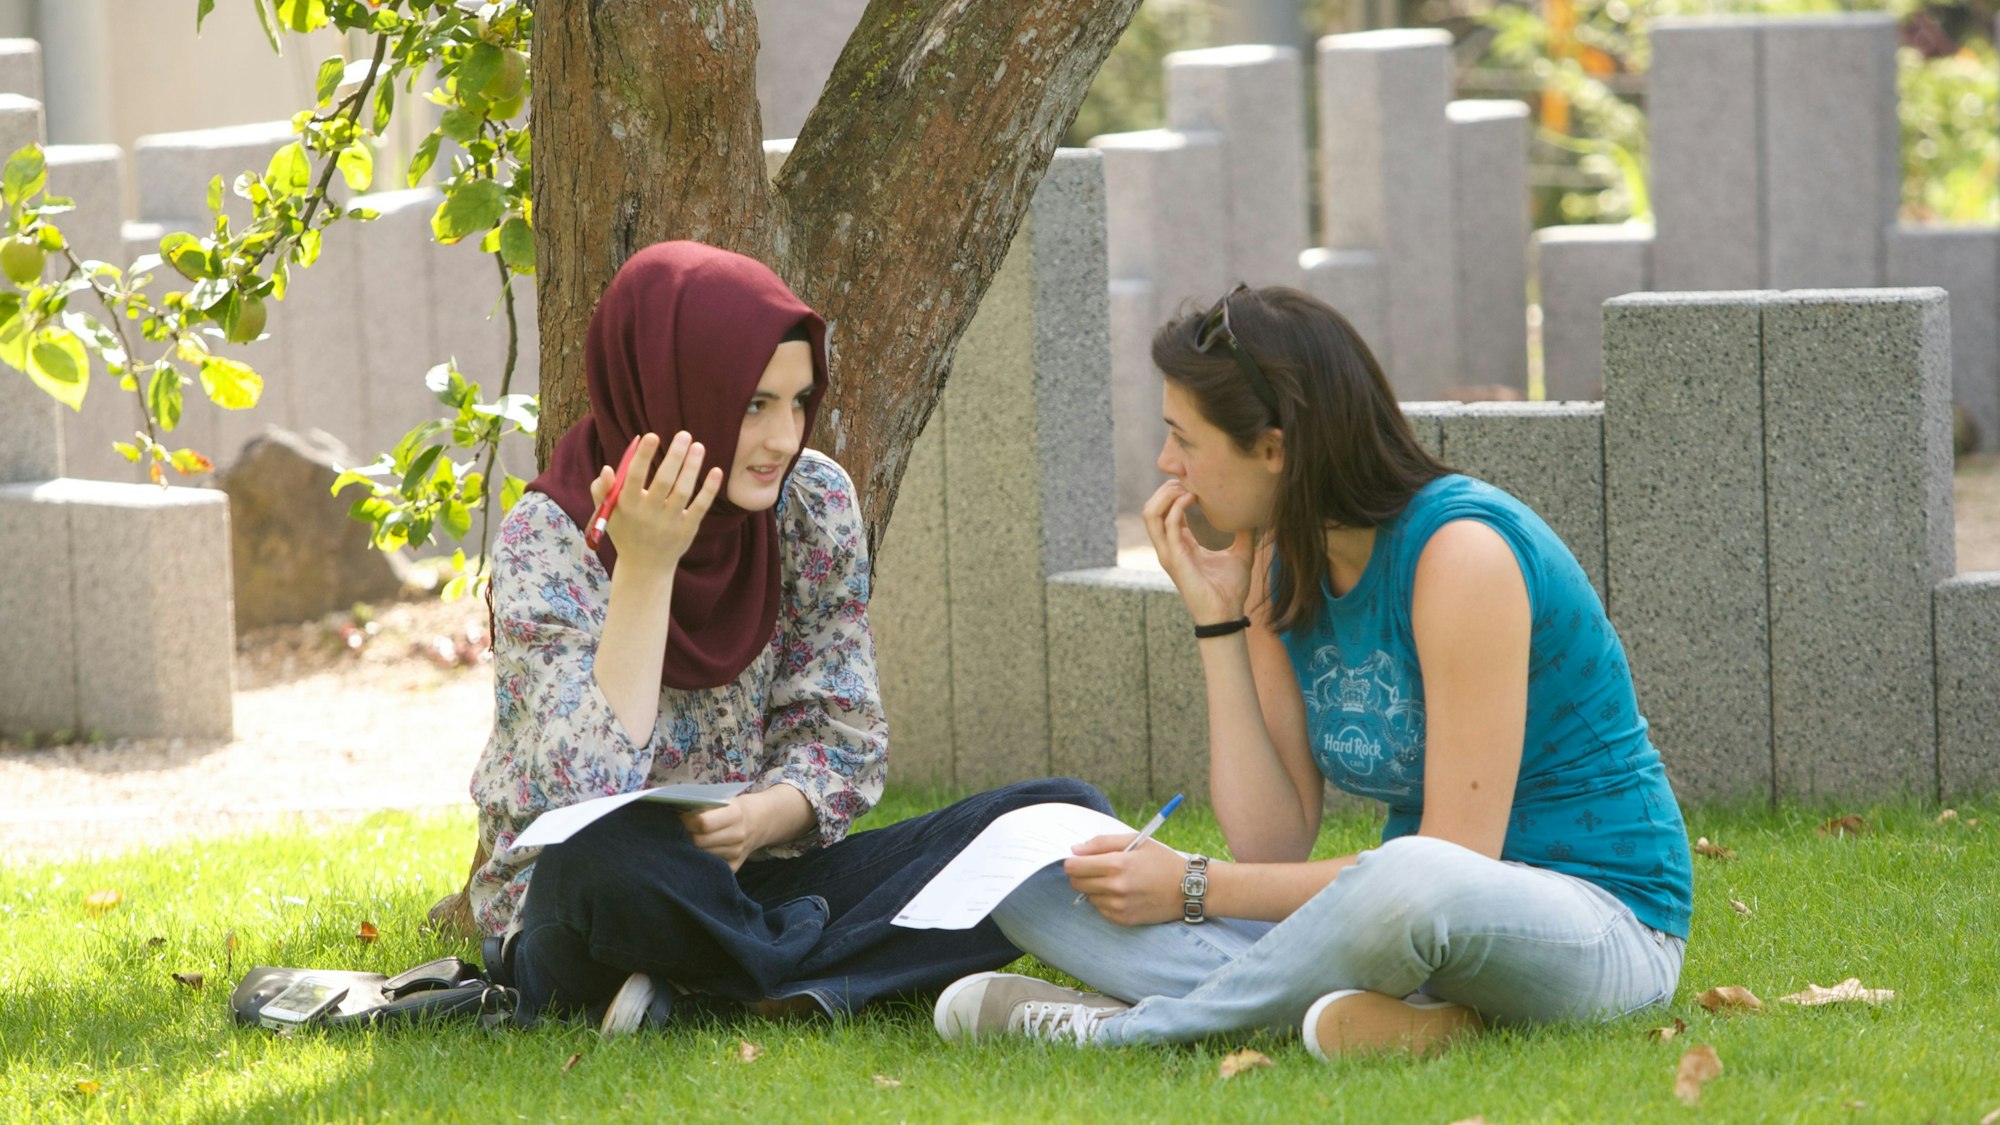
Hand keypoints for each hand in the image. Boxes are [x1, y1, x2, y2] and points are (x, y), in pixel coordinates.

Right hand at [590, 431, 722, 571]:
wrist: (644, 567)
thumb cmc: (624, 531)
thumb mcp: (606, 513)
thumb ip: (600, 490)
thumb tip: (608, 468)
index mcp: (626, 506)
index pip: (634, 477)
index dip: (642, 457)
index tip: (651, 435)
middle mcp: (648, 514)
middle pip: (663, 482)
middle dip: (674, 457)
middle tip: (684, 434)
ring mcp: (669, 523)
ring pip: (683, 492)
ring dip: (691, 468)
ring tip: (698, 446)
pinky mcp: (687, 530)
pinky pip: (700, 507)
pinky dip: (709, 490)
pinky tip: (716, 471)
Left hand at [681, 798, 756, 871]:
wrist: (760, 822)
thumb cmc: (734, 809)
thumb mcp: (724, 801)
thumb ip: (704, 807)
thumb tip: (675, 814)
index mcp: (735, 814)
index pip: (703, 823)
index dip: (688, 821)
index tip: (682, 818)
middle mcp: (738, 836)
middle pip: (699, 842)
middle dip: (687, 835)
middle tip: (682, 830)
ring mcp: (736, 854)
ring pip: (702, 856)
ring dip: (692, 848)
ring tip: (691, 839)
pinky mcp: (734, 867)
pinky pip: (709, 866)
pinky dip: (701, 858)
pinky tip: (700, 850)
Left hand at [1063, 833, 1185, 925]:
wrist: (1188, 889)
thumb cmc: (1161, 861)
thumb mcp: (1135, 841)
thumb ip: (1102, 842)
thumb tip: (1075, 849)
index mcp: (1117, 865)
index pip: (1074, 866)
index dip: (1073, 860)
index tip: (1078, 858)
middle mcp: (1116, 888)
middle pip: (1076, 883)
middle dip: (1080, 874)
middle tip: (1096, 867)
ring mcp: (1119, 907)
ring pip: (1087, 897)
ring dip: (1094, 888)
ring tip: (1114, 880)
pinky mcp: (1123, 920)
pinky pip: (1100, 909)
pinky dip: (1105, 900)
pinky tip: (1122, 893)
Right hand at [1141, 479, 1252, 626]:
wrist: (1227, 614)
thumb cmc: (1230, 589)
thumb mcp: (1240, 554)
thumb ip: (1243, 534)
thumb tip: (1254, 516)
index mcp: (1180, 545)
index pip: (1165, 511)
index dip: (1175, 492)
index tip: (1195, 480)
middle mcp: (1169, 547)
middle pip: (1152, 508)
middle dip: (1166, 489)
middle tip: (1189, 479)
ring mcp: (1169, 553)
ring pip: (1151, 514)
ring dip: (1165, 495)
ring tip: (1186, 487)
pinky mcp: (1175, 559)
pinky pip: (1168, 526)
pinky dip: (1177, 508)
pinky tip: (1192, 498)